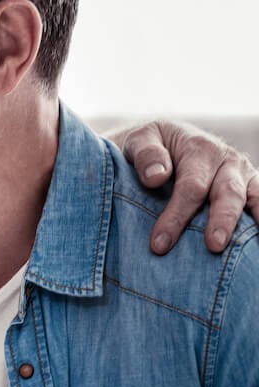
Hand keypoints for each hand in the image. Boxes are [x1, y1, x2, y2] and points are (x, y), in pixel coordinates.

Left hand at [115, 120, 258, 253]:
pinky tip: (256, 238)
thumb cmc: (149, 146)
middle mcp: (227, 160)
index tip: (159, 244)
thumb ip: (146, 156)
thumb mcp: (139, 141)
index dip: (176, 216)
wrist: (163, 139)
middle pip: (227, 194)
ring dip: (244, 224)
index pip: (191, 187)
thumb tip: (156, 177)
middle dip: (221, 221)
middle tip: (213, 246)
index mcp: (199, 149)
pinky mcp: (250, 186)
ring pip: (251, 198)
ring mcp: (242, 174)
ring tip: (238, 247)